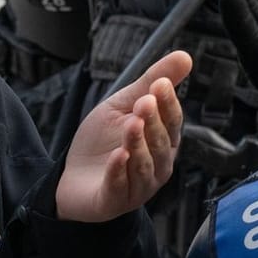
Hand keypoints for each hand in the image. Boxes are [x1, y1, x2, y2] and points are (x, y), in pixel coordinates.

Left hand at [56, 50, 189, 221]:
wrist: (71, 176)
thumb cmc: (102, 141)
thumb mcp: (123, 105)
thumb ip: (150, 82)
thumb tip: (185, 56)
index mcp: (163, 141)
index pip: (173, 122)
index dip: (168, 104)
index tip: (160, 84)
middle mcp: (158, 166)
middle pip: (161, 143)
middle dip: (154, 122)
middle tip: (145, 102)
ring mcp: (139, 187)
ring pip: (145, 166)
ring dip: (139, 144)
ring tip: (132, 124)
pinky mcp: (114, 201)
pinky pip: (120, 187)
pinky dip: (119, 171)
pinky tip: (118, 155)